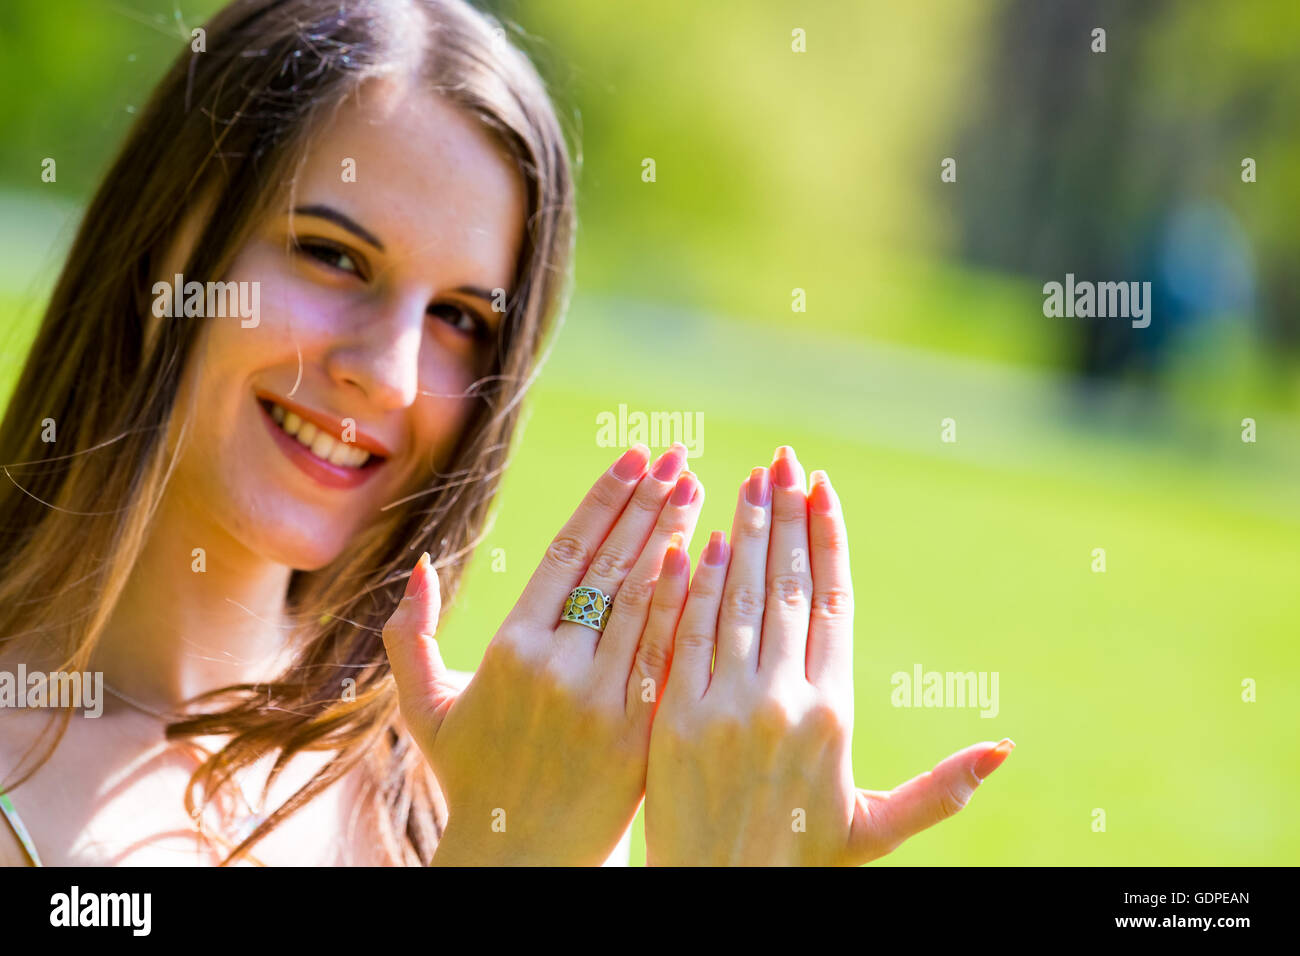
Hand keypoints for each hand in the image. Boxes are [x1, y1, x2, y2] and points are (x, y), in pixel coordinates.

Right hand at [382, 442, 703, 864]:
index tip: (633, 457)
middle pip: (612, 565)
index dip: (603, 499)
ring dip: (675, 538)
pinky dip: (688, 603)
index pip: (566, 553)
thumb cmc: (472, 777)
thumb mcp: (425, 708)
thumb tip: (419, 568)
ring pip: (645, 601)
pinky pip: (669, 654)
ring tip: (699, 490)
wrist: (520, 858)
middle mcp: (557, 667)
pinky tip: (711, 561)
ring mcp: (602, 701)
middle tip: (677, 456)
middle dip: (648, 503)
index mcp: (510, 649)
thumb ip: (410, 636)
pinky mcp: (639, 733)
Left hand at [645, 445, 1013, 865]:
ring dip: (742, 533)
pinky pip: (687, 636)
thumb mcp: (875, 829)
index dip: (828, 539)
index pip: (834, 603)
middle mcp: (785, 701)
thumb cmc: (799, 862)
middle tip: (783, 460)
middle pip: (787, 587)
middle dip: (785, 516)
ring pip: (739, 600)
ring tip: (746, 481)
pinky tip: (700, 541)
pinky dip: (695, 585)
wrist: (719, 898)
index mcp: (834, 714)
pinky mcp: (675, 717)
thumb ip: (939, 789)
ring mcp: (726, 706)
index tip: (823, 488)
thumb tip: (1006, 749)